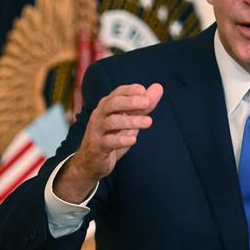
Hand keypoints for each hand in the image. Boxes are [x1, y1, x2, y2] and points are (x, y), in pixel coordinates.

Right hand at [53, 83, 162, 202]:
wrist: (91, 161)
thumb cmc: (112, 135)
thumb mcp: (128, 119)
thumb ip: (143, 105)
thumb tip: (158, 87)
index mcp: (107, 106)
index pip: (117, 93)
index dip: (130, 90)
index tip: (143, 91)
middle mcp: (100, 115)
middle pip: (112, 104)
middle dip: (129, 102)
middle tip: (146, 102)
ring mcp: (97, 131)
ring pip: (112, 122)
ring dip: (131, 121)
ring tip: (148, 122)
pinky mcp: (97, 147)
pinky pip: (108, 142)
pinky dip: (121, 140)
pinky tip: (133, 140)